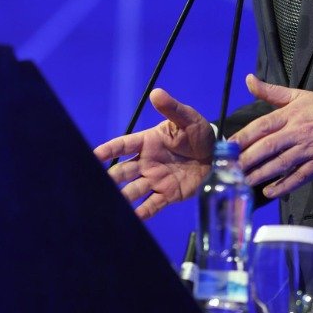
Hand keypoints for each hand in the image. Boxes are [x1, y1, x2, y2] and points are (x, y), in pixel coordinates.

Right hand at [93, 88, 214, 219]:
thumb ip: (172, 108)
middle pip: (123, 171)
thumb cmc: (199, 134)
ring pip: (133, 190)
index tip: (94, 155)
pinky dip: (142, 213)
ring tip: (109, 205)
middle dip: (110, 178)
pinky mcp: (168, 194)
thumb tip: (156, 92)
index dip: (109, 150)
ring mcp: (156, 180)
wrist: (218, 155)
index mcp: (148, 142)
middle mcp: (147, 162)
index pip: (124, 145)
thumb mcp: (188, 118)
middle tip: (95, 185)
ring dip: (121, 197)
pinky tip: (132, 219)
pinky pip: (152, 205)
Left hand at [232, 74, 312, 198]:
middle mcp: (298, 132)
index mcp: (291, 114)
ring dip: (260, 174)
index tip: (228, 147)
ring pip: (281, 163)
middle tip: (231, 169)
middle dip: (247, 159)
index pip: (262, 126)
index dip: (244, 137)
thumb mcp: (300, 95)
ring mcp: (309, 150)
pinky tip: (269, 191)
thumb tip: (249, 80)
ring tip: (243, 181)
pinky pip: (299, 177)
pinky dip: (283, 186)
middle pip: (268, 146)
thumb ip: (271, 91)